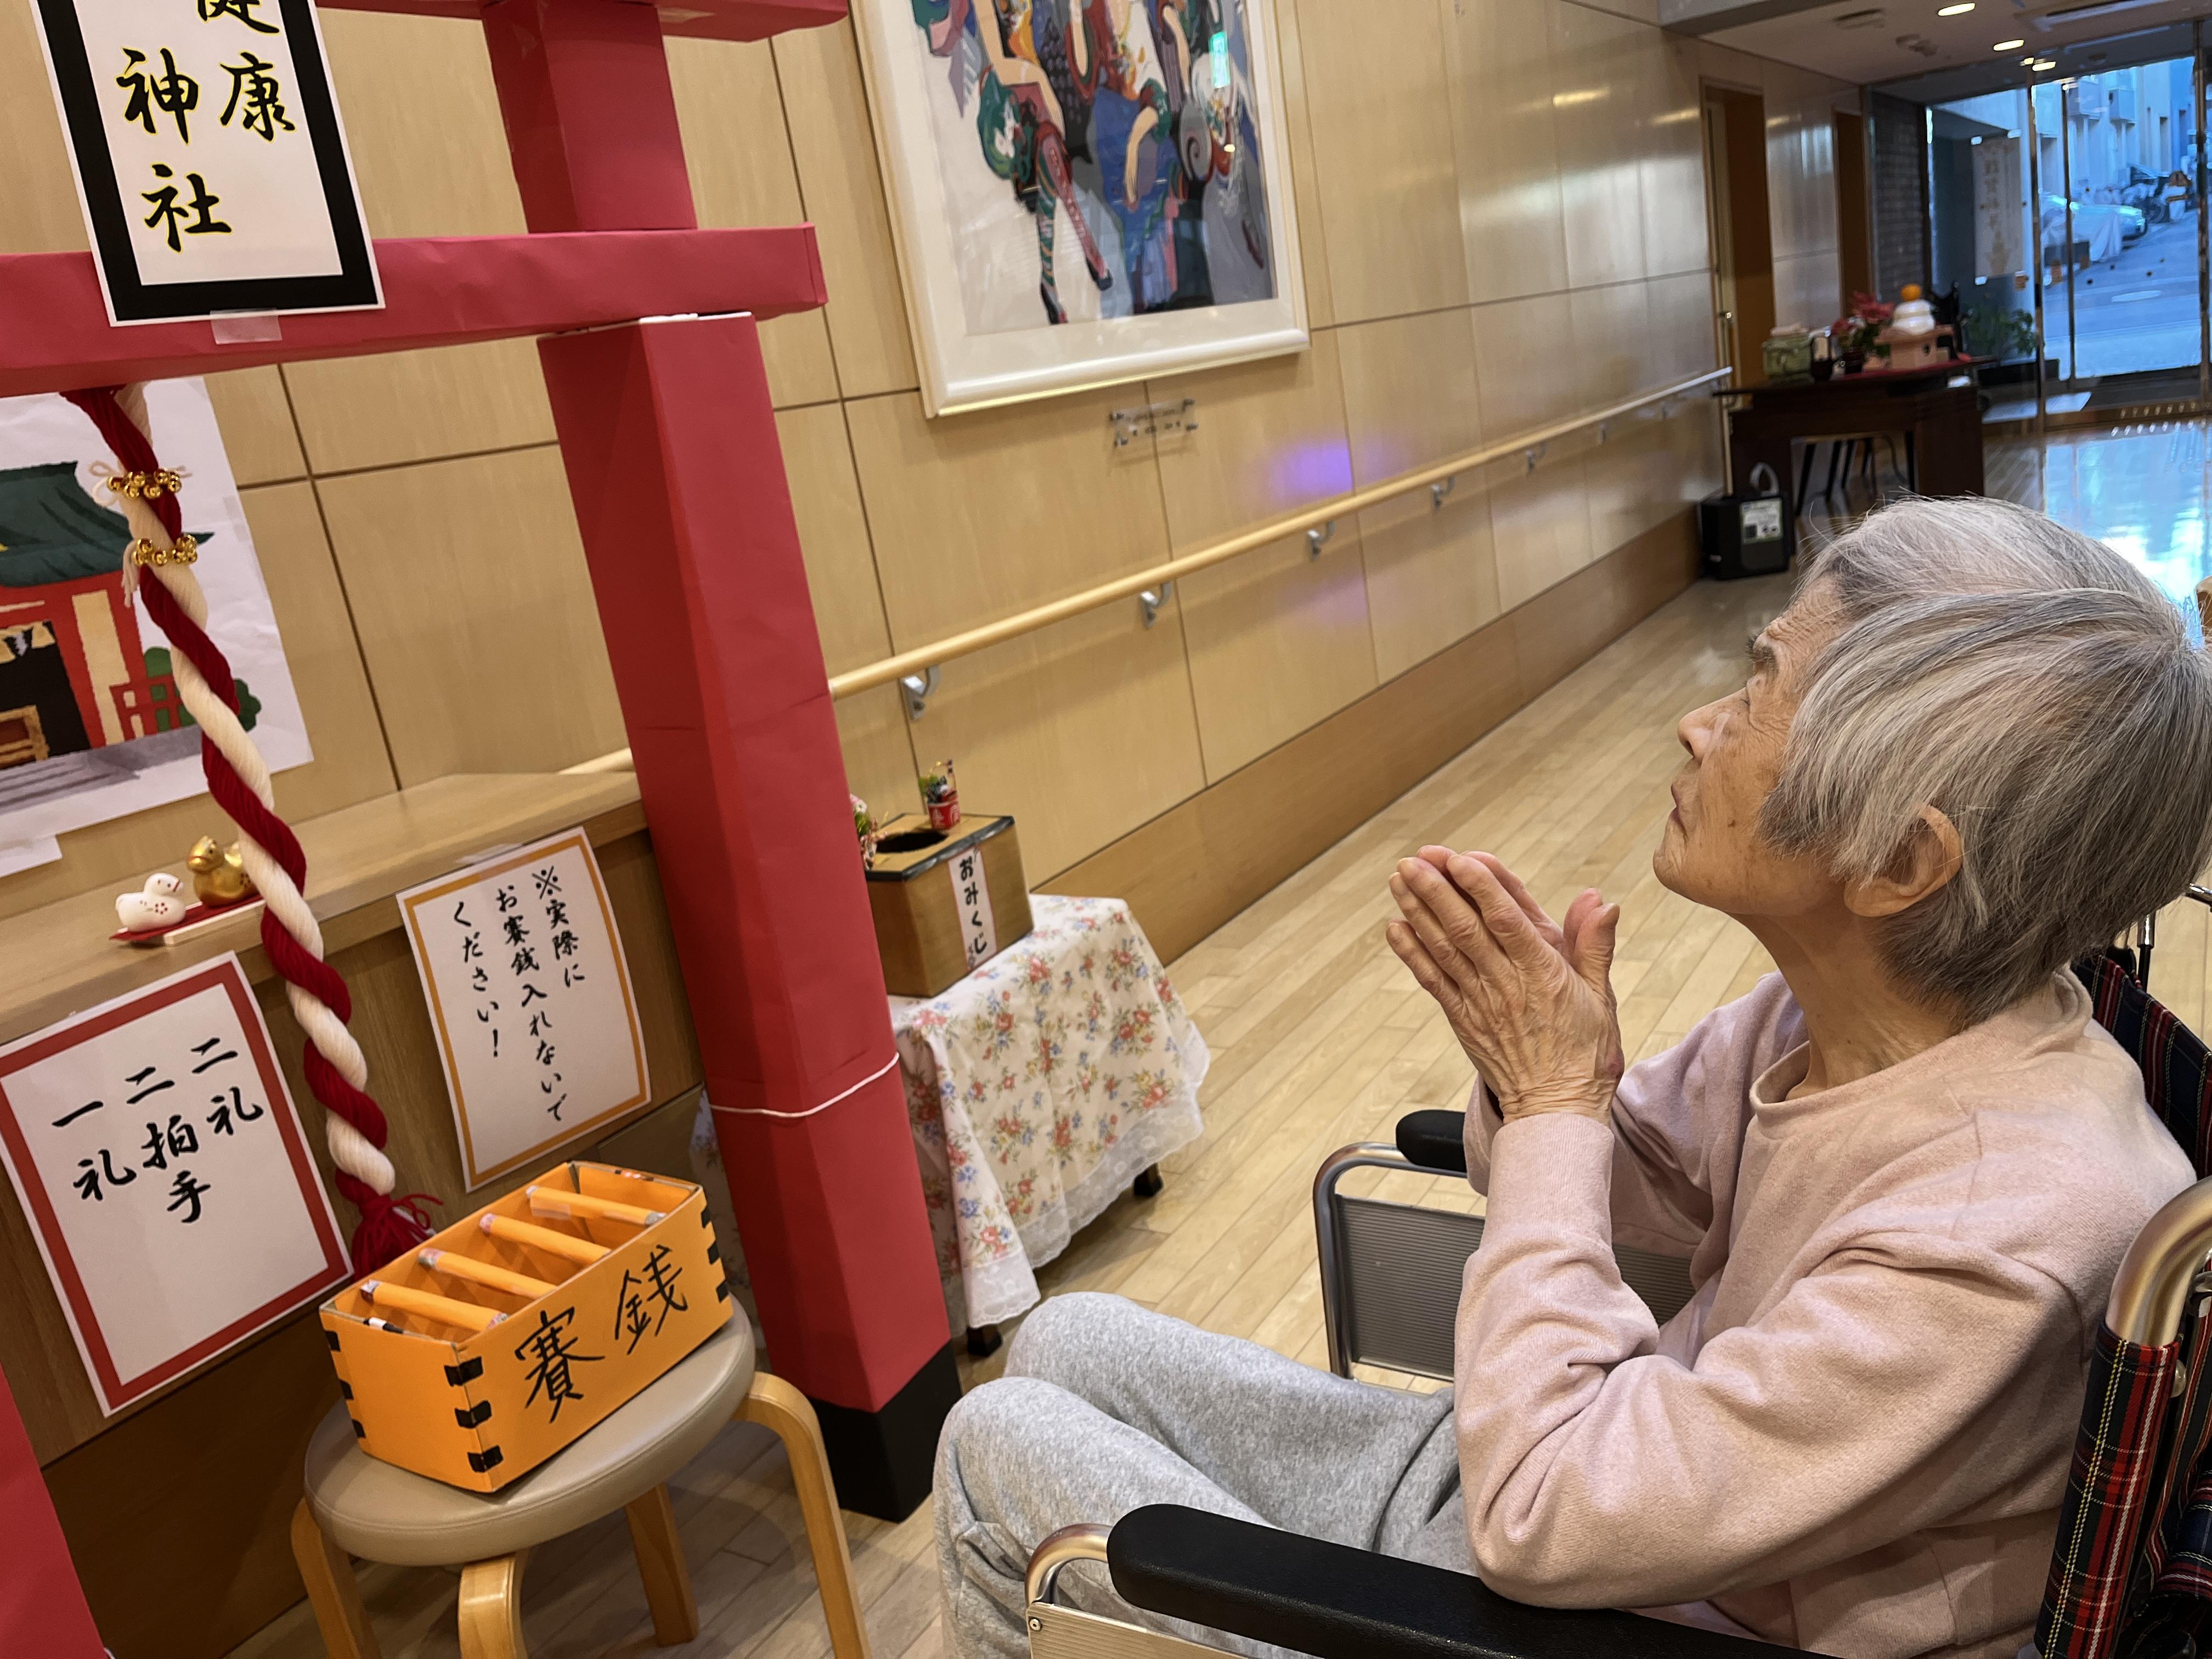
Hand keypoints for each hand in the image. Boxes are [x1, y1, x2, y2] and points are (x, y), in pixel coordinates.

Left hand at [1385, 848, 1623, 1122]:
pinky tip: (1395, 927)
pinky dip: (1412, 953)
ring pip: (1444, 949)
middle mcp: (1506, 985)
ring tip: (1400, 880)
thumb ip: (1594, 944)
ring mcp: (1480, 1003)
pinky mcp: (1463, 1020)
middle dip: (1438, 891)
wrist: (1556, 1110)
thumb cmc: (1584, 1053)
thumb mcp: (1601, 996)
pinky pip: (1433, 981)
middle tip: (1415, 860)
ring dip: (1419, 912)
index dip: (1482, 888)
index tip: (1460, 859)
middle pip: (1467, 929)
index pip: (1509, 922)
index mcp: (1543, 974)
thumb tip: (1602, 901)